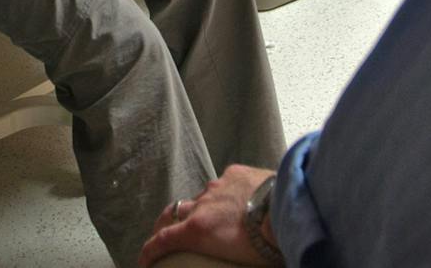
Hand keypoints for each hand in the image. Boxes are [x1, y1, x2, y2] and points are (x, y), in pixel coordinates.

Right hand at [137, 164, 276, 267]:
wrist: (287, 210)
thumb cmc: (265, 245)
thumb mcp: (235, 261)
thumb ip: (218, 253)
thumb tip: (221, 253)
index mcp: (198, 230)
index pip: (162, 240)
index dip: (149, 251)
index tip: (143, 261)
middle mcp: (202, 204)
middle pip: (173, 212)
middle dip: (165, 223)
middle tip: (165, 234)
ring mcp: (218, 185)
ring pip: (200, 197)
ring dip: (200, 208)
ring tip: (211, 217)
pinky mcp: (235, 172)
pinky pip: (223, 183)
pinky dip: (224, 193)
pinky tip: (238, 199)